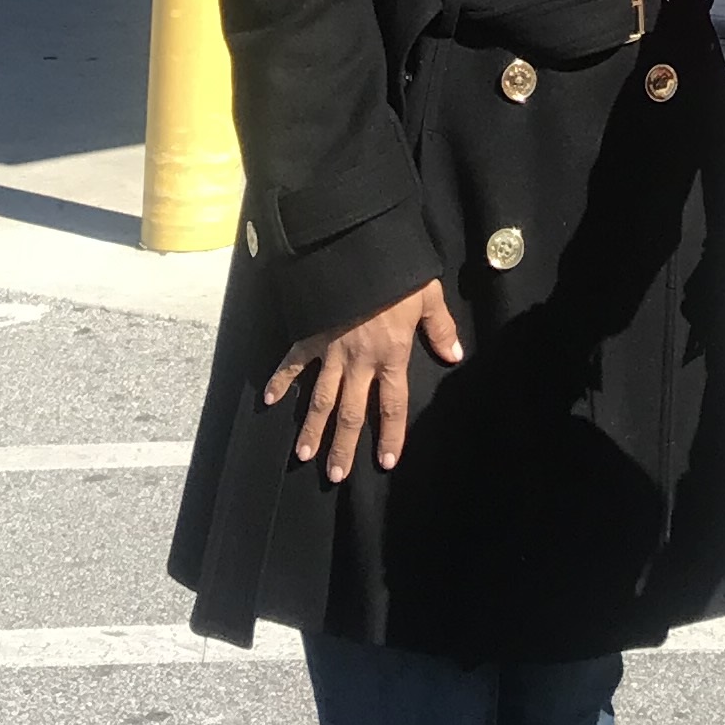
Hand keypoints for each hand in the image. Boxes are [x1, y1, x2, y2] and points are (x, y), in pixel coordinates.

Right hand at [264, 278, 464, 482]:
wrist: (359, 249)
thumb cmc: (397, 272)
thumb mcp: (428, 295)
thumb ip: (440, 328)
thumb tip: (454, 356)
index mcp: (391, 355)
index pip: (393, 406)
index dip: (391, 436)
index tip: (386, 462)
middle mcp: (360, 362)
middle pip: (352, 414)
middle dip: (343, 446)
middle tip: (335, 475)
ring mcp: (332, 351)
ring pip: (321, 399)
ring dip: (312, 428)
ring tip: (305, 455)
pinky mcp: (312, 335)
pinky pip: (294, 362)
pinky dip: (280, 379)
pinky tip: (269, 399)